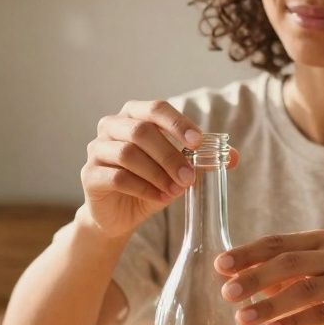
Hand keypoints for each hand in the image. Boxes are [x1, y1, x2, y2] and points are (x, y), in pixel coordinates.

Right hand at [78, 100, 237, 239]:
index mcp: (134, 115)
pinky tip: (157, 198)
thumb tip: (234, 157)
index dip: (178, 123)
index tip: (198, 143)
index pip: (156, 108)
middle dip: (170, 155)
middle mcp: (111, 126)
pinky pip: (117, 177)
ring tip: (174, 191)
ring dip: (157, 174)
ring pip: (128, 153)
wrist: (119, 215)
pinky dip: (142, 188)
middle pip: (141, 131)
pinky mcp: (89, 175)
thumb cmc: (150, 183)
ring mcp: (96, 149)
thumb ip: (202, 161)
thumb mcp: (178, 171)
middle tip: (189, 178)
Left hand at [215, 230, 323, 324]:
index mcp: (319, 241)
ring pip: (306, 290)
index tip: (220, 266)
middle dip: (255, 278)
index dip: (247, 253)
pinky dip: (294, 323)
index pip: (277, 242)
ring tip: (242, 318)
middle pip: (290, 262)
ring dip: (270, 305)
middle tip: (226, 294)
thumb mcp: (294, 281)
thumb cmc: (322, 296)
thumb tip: (222, 272)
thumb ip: (264, 273)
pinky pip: (323, 315)